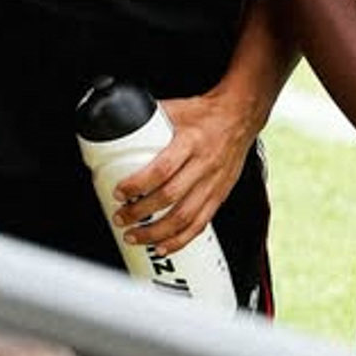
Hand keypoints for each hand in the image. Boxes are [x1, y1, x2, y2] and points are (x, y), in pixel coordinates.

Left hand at [110, 84, 266, 256]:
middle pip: (170, 197)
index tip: (119, 192)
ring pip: (184, 216)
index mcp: (190, 141)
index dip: (138, 184)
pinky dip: (181, 239)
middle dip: (140, 213)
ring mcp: (213, 183)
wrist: (240, 116)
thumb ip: (147, 119)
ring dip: (156, 232)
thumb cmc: (205, 113)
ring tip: (134, 237)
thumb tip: (115, 124)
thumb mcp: (175, 109)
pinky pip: (200, 223)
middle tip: (120, 217)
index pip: (162, 169)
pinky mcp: (220, 195)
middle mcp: (203, 164)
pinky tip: (163, 246)